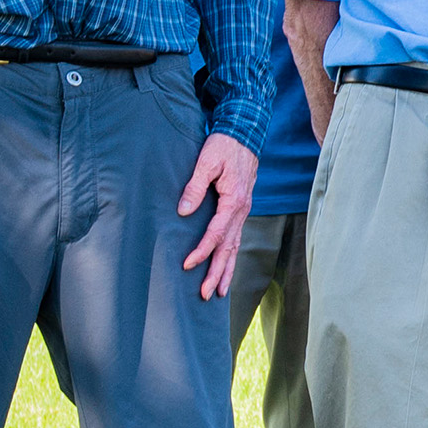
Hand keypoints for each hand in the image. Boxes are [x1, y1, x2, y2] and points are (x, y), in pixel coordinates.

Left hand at [178, 132, 258, 298]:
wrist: (244, 132)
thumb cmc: (224, 145)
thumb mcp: (206, 162)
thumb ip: (194, 187)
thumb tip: (183, 211)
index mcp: (234, 201)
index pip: (216, 234)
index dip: (202, 251)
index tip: (187, 265)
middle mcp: (242, 210)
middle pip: (229, 248)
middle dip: (217, 272)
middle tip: (205, 294)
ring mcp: (243, 211)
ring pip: (235, 246)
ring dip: (226, 270)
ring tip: (217, 292)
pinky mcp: (241, 209)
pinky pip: (236, 238)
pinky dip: (231, 256)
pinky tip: (226, 267)